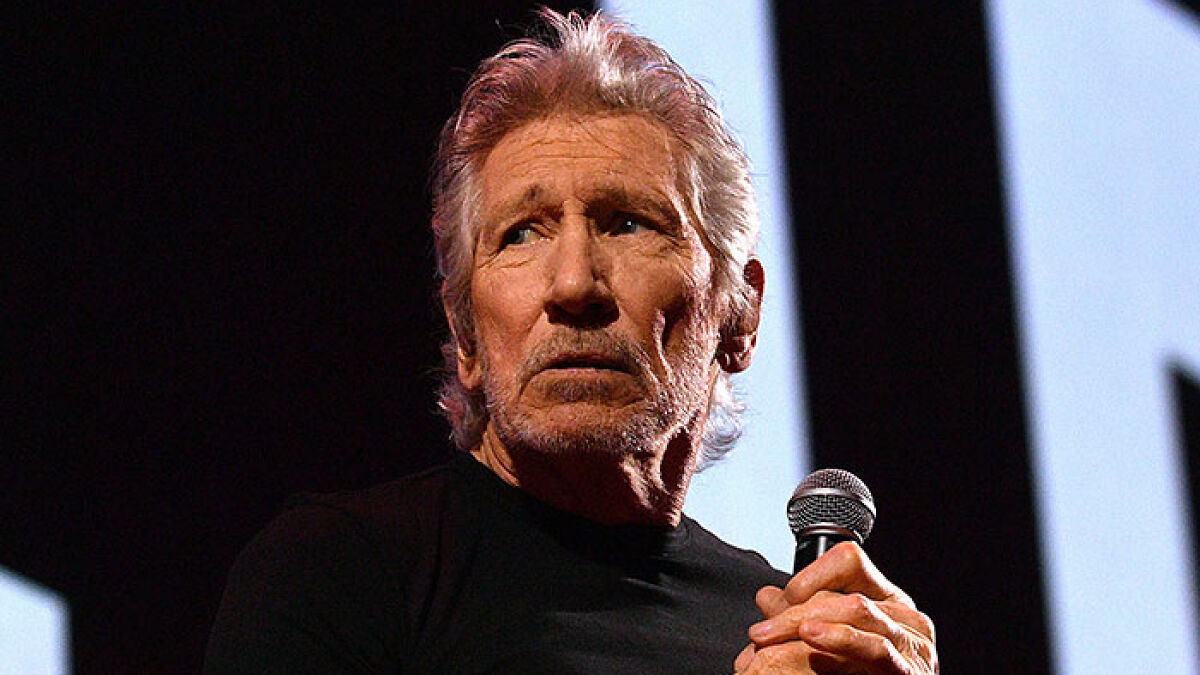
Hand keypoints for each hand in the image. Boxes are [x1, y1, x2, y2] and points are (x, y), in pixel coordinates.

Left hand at [733, 542, 936, 673]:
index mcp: (885, 600)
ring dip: (808, 624)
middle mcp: (906, 616)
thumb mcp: (826, 641)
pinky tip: (813, 643)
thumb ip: (800, 618)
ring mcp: (913, 643)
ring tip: (774, 636)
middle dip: (796, 613)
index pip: (849, 560)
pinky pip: (877, 647)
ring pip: (858, 611)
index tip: (783, 598)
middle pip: (847, 593)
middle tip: (761, 633)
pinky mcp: (911, 670)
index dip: (812, 574)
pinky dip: (841, 640)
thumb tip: (766, 596)